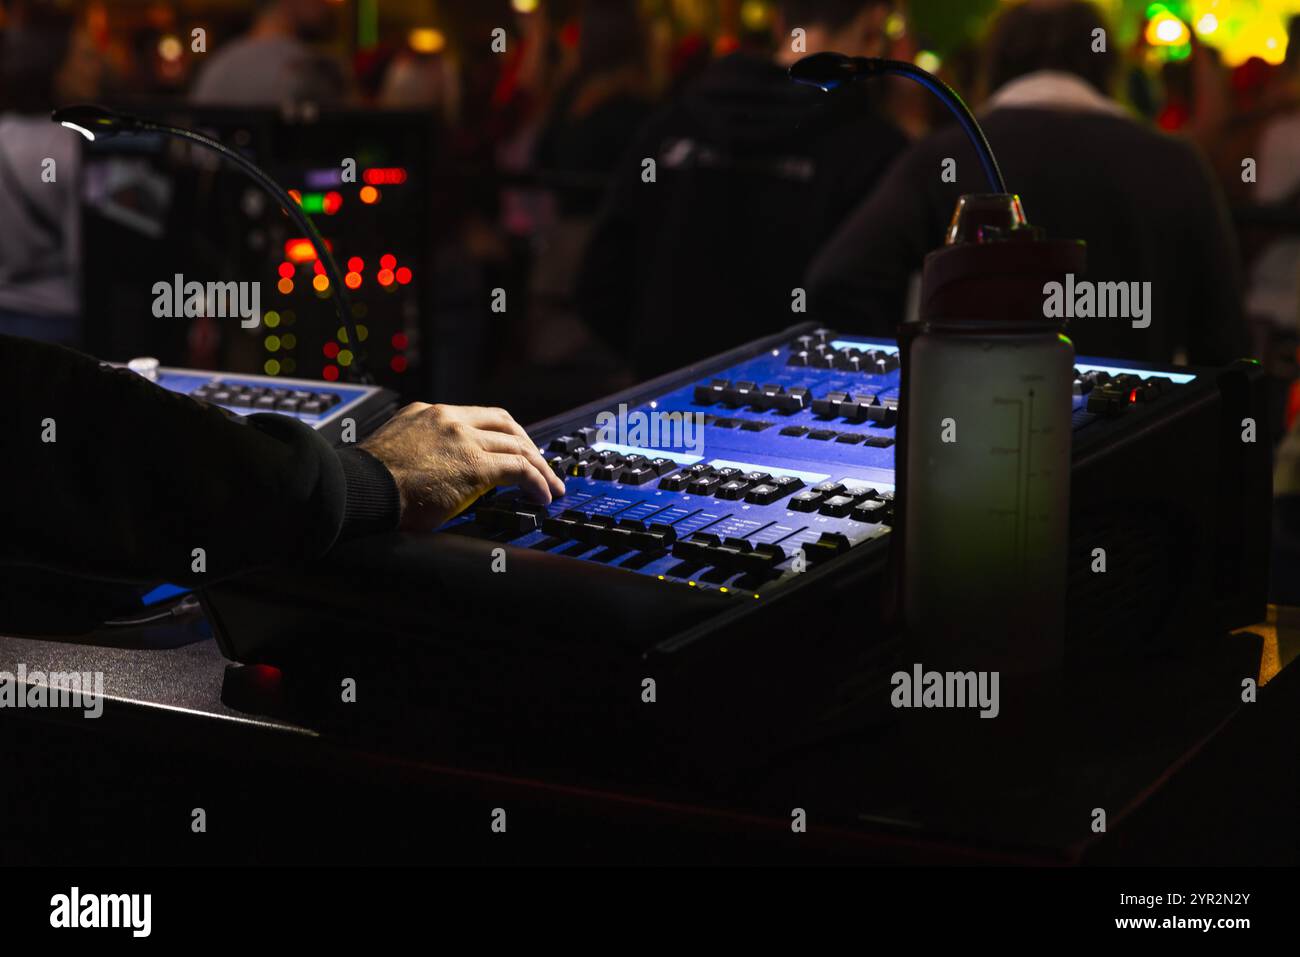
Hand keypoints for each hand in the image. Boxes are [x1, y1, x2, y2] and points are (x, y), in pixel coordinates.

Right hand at [360, 403, 564, 529]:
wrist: (358, 491)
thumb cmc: (367, 484)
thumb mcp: (394, 450)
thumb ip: (419, 450)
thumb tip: (433, 472)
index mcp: (426, 413)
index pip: (476, 416)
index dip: (502, 434)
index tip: (513, 450)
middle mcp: (447, 418)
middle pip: (504, 424)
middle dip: (528, 445)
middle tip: (540, 467)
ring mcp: (462, 438)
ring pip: (518, 445)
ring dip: (539, 468)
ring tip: (550, 486)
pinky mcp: (475, 465)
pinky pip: (520, 469)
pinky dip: (536, 481)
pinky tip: (542, 495)